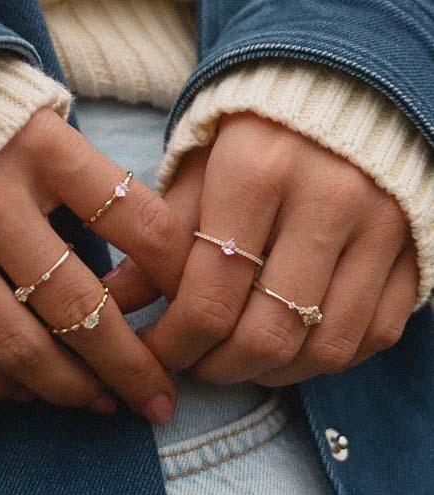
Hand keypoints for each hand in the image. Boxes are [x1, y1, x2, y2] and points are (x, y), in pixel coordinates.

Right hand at [0, 108, 193, 422]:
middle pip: (80, 307)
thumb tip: (153, 269)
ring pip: (16, 345)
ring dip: (69, 388)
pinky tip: (25, 392)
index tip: (195, 317)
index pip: (141, 224)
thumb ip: (98, 188)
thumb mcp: (48, 131)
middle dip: (130, 367)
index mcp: (44, 151)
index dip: (181, 281)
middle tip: (160, 400)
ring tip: (103, 404)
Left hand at [107, 113, 418, 385]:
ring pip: (323, 349)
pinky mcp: (414, 249)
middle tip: (196, 365)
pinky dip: (327, 359)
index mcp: (257, 172)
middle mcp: (328, 200)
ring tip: (239, 362)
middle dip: (219, 370)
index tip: (155, 354)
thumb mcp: (194, 170)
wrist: (338, 98)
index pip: (209, 299)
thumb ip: (156, 240)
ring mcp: (381, 228)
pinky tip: (292, 349)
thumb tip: (113, 300)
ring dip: (271, 374)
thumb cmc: (252, 136)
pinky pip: (374, 335)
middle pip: (267, 336)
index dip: (174, 345)